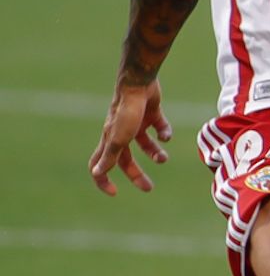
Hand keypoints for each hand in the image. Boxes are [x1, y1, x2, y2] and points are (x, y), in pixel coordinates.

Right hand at [88, 79, 172, 195]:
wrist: (139, 83)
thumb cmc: (127, 111)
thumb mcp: (119, 138)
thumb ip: (110, 156)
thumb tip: (98, 173)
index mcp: (110, 140)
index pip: (98, 164)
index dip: (103, 180)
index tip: (114, 192)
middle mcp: (121, 133)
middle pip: (126, 159)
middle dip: (136, 175)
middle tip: (148, 188)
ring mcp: (136, 123)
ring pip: (145, 145)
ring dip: (155, 154)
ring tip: (163, 158)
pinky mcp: (151, 113)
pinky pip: (159, 128)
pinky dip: (164, 133)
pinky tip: (166, 135)